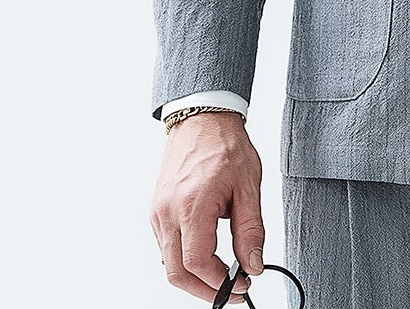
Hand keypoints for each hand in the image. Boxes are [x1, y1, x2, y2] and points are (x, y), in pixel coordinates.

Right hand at [150, 111, 264, 302]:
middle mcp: (167, 212)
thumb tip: (253, 265)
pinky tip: (206, 255)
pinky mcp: (156, 210)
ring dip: (194, 276)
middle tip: (231, 292)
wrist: (202, 118)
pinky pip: (166, 247)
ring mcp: (157, 212)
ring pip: (169, 263)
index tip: (242, 285)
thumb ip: (250, 230)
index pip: (198, 263)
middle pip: (177, 273)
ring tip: (222, 275)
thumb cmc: (225, 145)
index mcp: (192, 205)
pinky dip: (184, 259)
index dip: (220, 283)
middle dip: (204, 290)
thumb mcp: (248, 186)